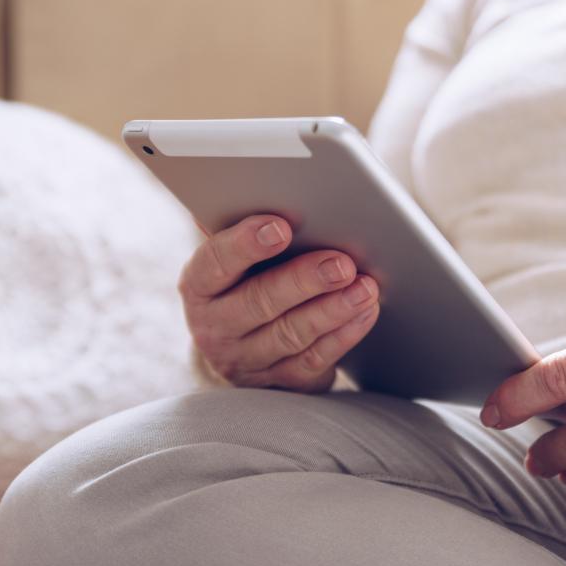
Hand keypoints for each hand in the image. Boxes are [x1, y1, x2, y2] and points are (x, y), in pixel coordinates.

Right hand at [179, 215, 379, 391]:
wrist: (239, 347)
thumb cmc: (245, 281)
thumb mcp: (234, 257)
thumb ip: (242, 225)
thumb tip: (261, 183)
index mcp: (200, 285)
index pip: (215, 262)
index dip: (245, 245)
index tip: (280, 227)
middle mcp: (216, 327)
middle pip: (259, 303)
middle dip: (303, 281)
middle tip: (341, 262)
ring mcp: (246, 361)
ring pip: (290, 335)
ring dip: (332, 310)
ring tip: (365, 287)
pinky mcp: (280, 382)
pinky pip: (314, 362)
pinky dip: (344, 336)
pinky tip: (365, 312)